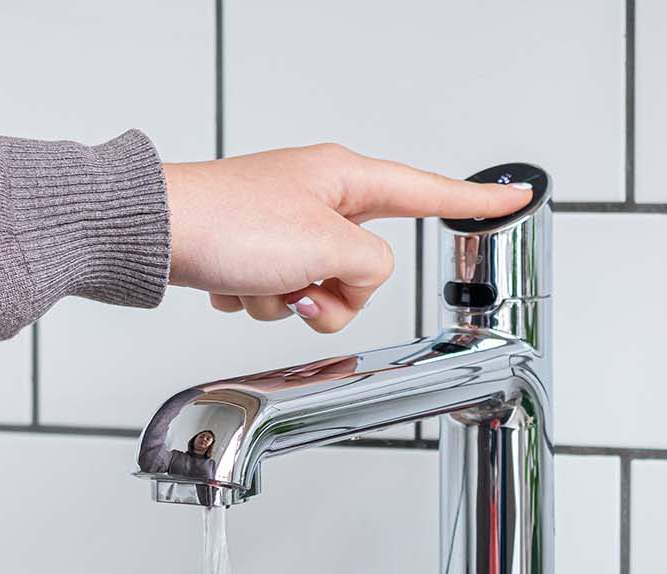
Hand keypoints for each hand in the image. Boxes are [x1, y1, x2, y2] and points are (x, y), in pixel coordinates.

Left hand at [160, 143, 532, 333]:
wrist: (151, 233)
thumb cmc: (227, 223)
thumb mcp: (327, 247)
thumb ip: (371, 270)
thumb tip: (359, 283)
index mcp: (344, 178)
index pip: (430, 193)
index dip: (477, 201)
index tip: (516, 197)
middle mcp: (316, 197)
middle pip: (365, 268)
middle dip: (336, 294)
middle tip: (304, 284)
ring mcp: (282, 226)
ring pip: (321, 291)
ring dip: (290, 302)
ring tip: (258, 282)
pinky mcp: (251, 252)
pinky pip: (279, 296)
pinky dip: (257, 300)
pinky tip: (231, 282)